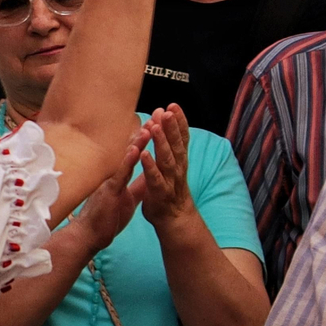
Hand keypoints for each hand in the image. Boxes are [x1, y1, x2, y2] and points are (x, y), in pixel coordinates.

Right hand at [67, 126, 146, 251]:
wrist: (89, 236)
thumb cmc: (106, 219)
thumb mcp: (128, 199)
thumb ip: (138, 187)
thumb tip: (150, 177)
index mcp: (121, 177)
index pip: (135, 154)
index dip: (145, 139)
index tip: (156, 123)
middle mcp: (115, 175)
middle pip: (131, 151)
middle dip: (144, 134)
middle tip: (156, 115)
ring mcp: (111, 181)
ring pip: (127, 159)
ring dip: (138, 142)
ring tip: (149, 126)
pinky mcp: (110, 191)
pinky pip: (120, 175)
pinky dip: (128, 161)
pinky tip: (135, 149)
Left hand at [136, 104, 196, 227]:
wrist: (174, 221)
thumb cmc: (169, 192)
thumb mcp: (170, 169)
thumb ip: (168, 151)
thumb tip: (161, 131)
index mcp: (178, 162)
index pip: (181, 138)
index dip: (178, 122)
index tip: (174, 105)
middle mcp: (177, 169)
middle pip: (176, 144)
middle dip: (172, 127)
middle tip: (168, 109)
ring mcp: (170, 181)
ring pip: (167, 159)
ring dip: (161, 142)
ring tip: (155, 126)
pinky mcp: (160, 193)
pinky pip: (155, 178)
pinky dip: (150, 166)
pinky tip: (144, 154)